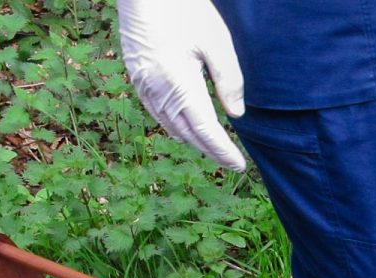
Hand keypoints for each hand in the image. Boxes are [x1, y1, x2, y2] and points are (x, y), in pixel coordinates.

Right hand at [117, 0, 246, 170]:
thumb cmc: (184, 9)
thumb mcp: (216, 42)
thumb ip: (229, 81)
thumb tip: (236, 115)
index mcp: (179, 83)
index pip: (205, 130)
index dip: (223, 151)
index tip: (239, 165)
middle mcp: (157, 90)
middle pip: (188, 134)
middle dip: (211, 151)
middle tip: (232, 162)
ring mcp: (143, 85)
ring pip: (170, 126)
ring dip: (193, 141)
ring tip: (214, 149)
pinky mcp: (136, 77)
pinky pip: (156, 113)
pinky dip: (175, 126)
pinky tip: (187, 128)